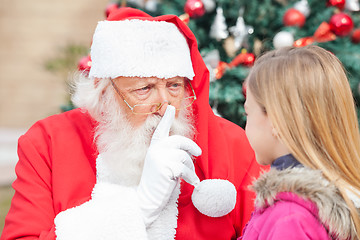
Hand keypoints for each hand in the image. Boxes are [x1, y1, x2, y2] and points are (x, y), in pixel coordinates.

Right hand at [137, 105, 200, 226]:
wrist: (149, 199)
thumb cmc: (160, 183)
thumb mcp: (164, 164)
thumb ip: (172, 154)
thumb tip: (189, 150)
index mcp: (154, 147)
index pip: (161, 130)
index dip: (166, 118)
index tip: (170, 107)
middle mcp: (155, 150)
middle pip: (178, 141)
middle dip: (191, 146)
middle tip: (199, 153)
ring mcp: (159, 157)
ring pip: (184, 156)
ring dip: (190, 168)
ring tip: (190, 177)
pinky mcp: (164, 166)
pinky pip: (184, 168)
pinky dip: (191, 176)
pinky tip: (193, 183)